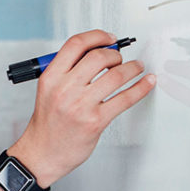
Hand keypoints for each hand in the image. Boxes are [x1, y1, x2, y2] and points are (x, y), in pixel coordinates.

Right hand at [11, 29, 154, 186]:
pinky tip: (147, 82)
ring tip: (137, 68)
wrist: (42, 153)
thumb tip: (97, 55)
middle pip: (98, 57)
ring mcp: (81, 105)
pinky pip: (125, 99)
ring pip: (116, 75)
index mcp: (51, 78)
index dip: (97, 37)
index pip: (76, 45)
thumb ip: (67, 72)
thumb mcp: (48, 91)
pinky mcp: (96, 121)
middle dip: (115, 55)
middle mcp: (64, 89)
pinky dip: (141, 88)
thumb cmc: (47, 124)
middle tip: (120, 59)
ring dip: (132, 68)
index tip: (109, 39)